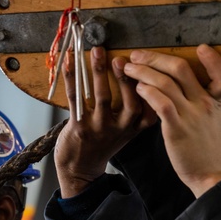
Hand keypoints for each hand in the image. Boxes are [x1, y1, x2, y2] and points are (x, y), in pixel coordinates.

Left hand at [53, 46, 157, 197]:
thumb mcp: (126, 131)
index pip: (149, 108)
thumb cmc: (102, 143)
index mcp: (134, 128)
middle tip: (122, 59)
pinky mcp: (79, 127)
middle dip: (126, 79)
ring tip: (98, 51)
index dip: (150, 89)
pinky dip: (72, 78)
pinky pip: (76, 99)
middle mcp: (119, 129)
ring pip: (102, 97)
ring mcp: (99, 129)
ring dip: (99, 72)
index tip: (148, 68)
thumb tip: (140, 73)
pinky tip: (70, 62)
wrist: (80, 168)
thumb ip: (136, 111)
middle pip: (129, 102)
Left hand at [123, 44, 220, 196]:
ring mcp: (191, 115)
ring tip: (129, 68)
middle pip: (181, 69)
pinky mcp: (177, 129)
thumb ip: (203, 99)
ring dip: (144, 72)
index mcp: (215, 100)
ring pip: (166, 83)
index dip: (213, 59)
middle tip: (137, 54)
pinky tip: (138, 88)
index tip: (201, 47)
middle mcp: (204, 103)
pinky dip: (148, 91)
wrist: (211, 174)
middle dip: (155, 58)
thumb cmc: (208, 148)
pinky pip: (161, 103)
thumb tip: (185, 84)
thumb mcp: (214, 118)